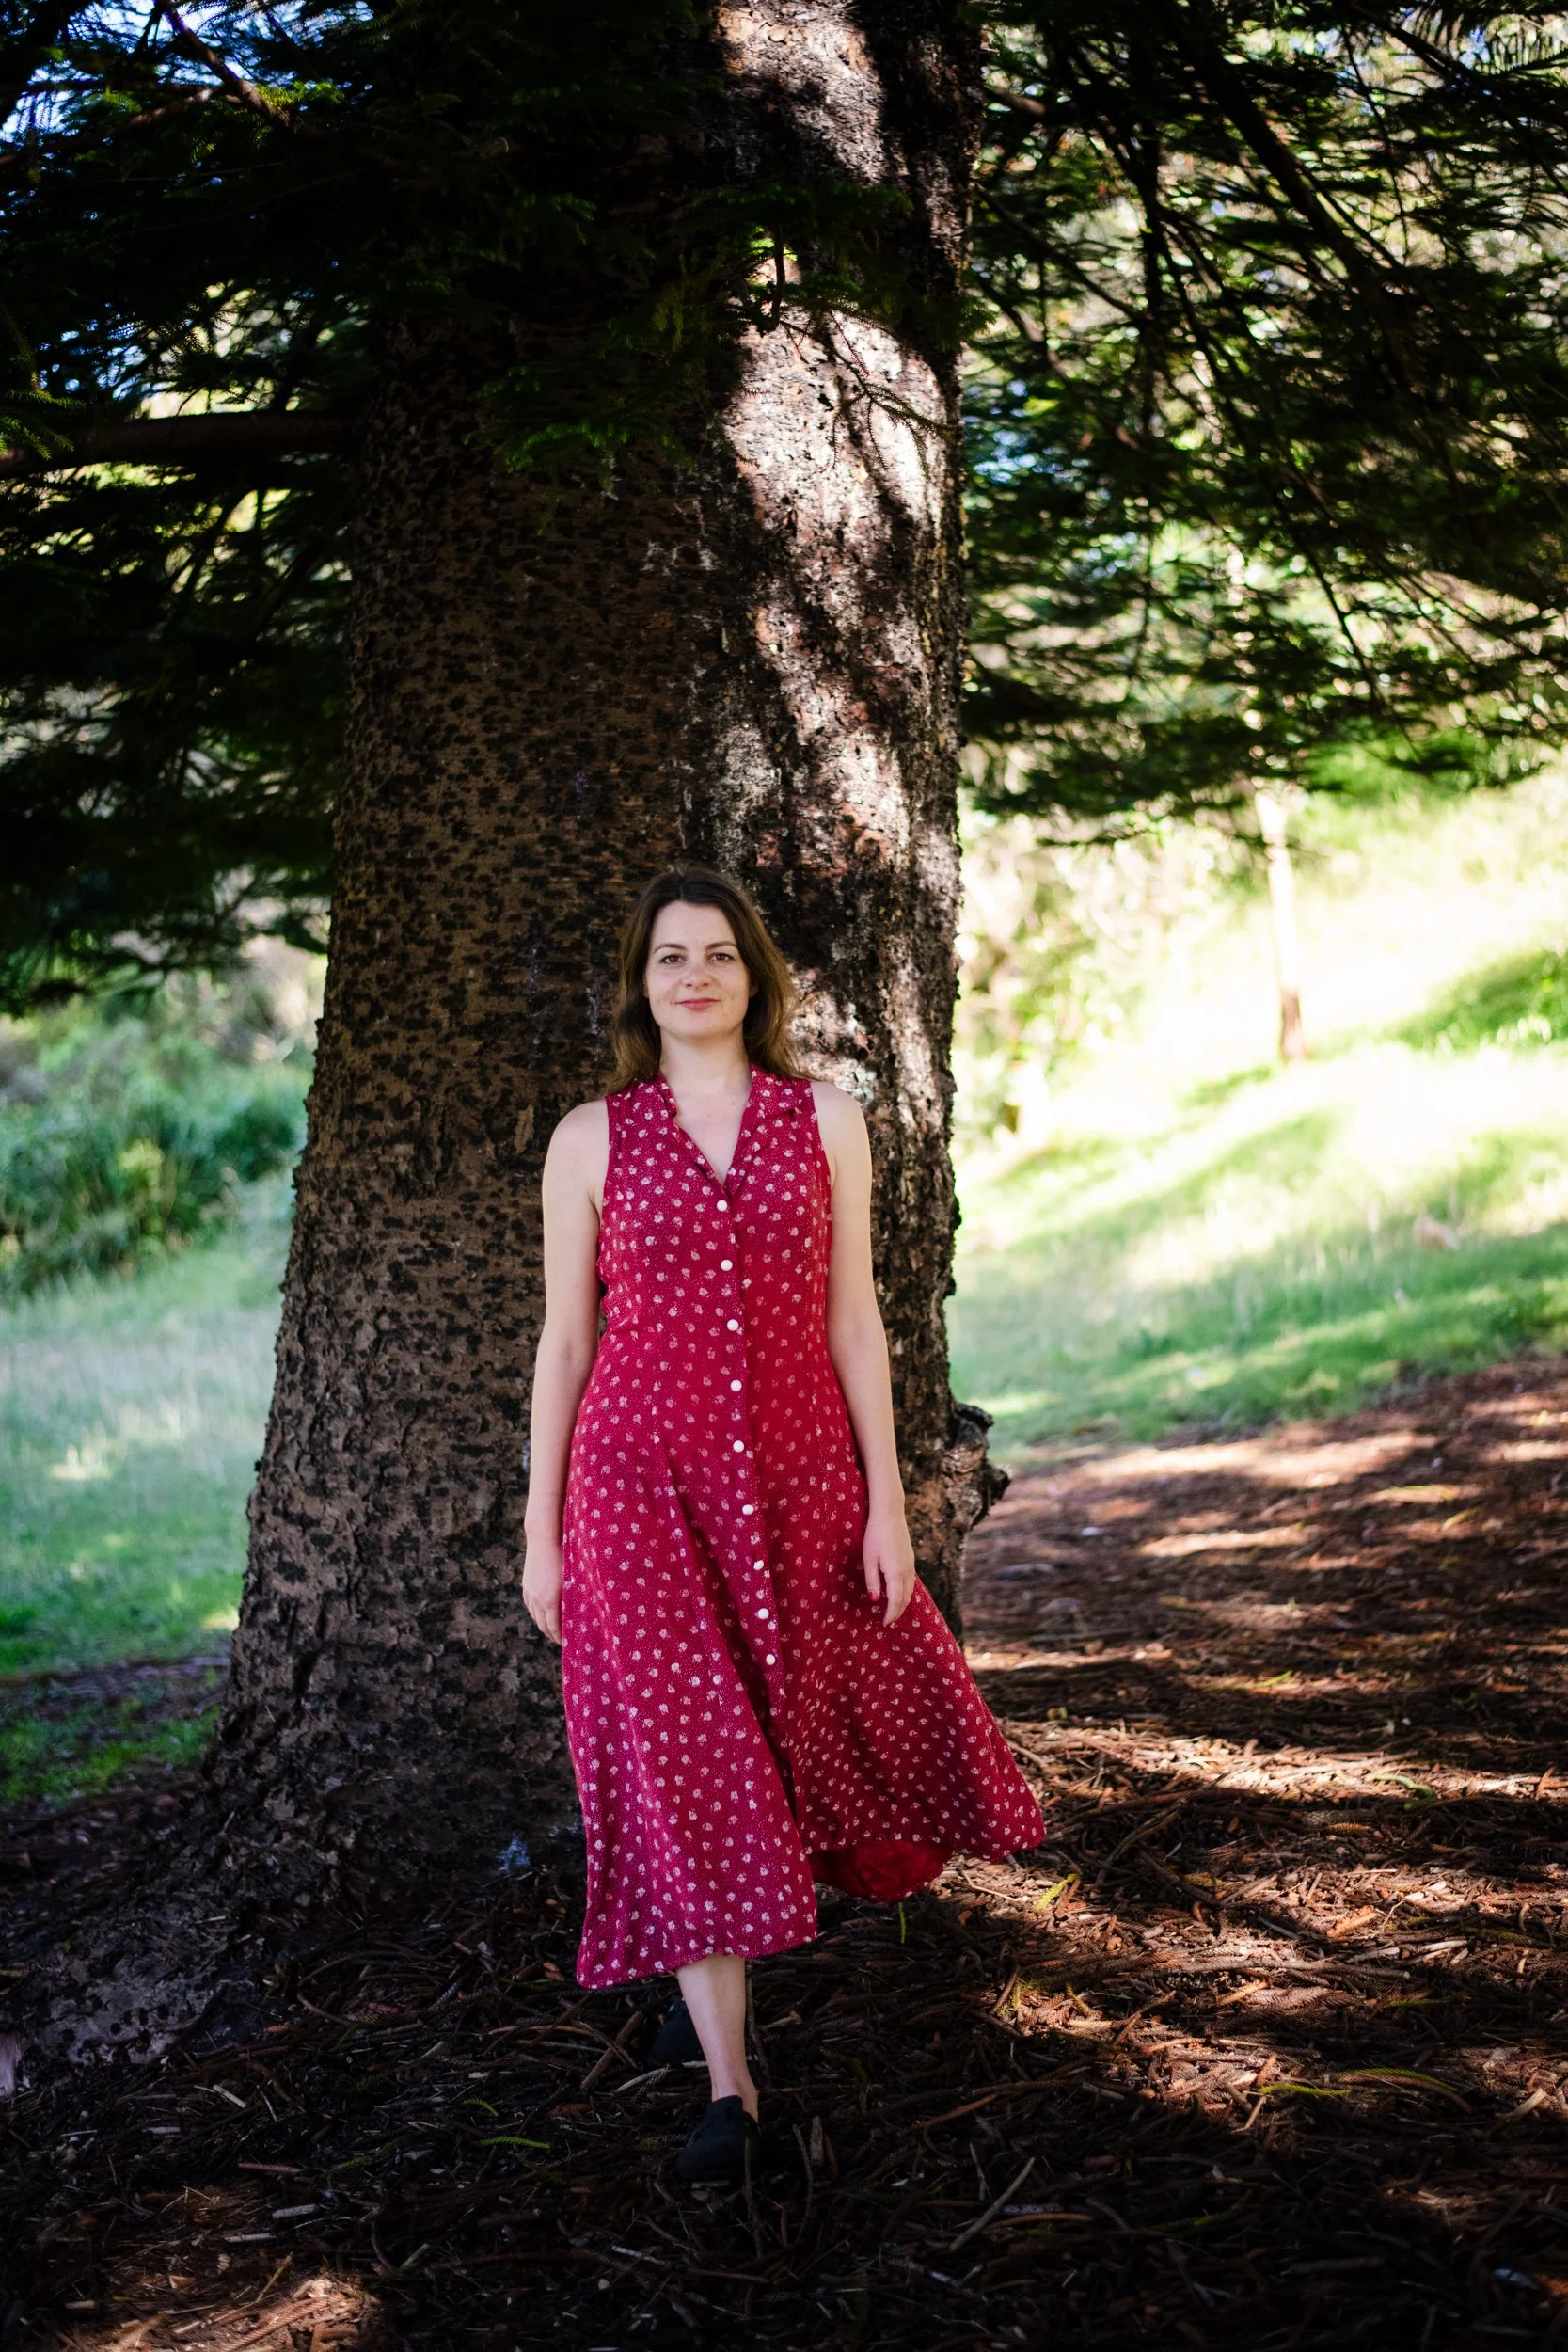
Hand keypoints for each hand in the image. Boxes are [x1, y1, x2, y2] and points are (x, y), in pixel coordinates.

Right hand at [522, 1537, 563, 1644]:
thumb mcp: (572, 1579)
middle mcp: (537, 1600)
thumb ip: (573, 1596)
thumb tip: (580, 1610)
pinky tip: (542, 1613)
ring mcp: (530, 1593)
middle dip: (552, 1634)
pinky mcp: (526, 1586)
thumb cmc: (564, 1556)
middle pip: (543, 1625)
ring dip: (543, 1624)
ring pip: (535, 1616)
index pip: (554, 1628)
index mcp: (550, 1601)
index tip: (566, 1643)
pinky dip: (536, 1613)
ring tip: (552, 1628)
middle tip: (560, 1639)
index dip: (560, 1638)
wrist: (543, 1539)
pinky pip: (530, 1606)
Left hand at [863, 1506, 916, 1625]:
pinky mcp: (910, 1558)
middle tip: (887, 1620)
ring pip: (910, 1590)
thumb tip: (875, 1600)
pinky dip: (904, 1592)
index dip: (891, 1614)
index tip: (884, 1624)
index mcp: (896, 1572)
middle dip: (897, 1611)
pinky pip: (910, 1581)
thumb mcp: (869, 1558)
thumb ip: (872, 1580)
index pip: (896, 1601)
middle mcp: (907, 1571)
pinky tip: (896, 1592)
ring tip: (891, 1609)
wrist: (890, 1513)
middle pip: (905, 1598)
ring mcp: (911, 1564)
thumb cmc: (875, 1534)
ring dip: (902, 1602)